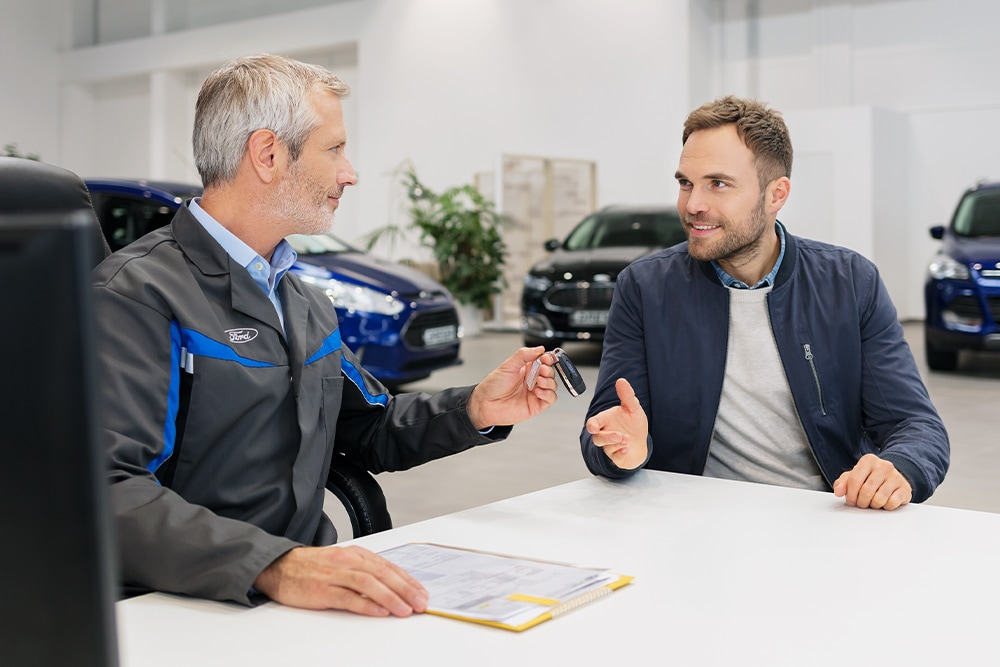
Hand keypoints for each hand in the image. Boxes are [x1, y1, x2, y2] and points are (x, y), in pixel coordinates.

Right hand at [253, 545, 427, 615]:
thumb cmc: (313, 567)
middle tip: (421, 603)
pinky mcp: (322, 590)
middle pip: (383, 574)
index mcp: (356, 554)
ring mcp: (335, 575)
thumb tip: (392, 587)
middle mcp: (348, 561)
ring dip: (390, 597)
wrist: (279, 567)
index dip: (408, 580)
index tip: (422, 592)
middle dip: (405, 589)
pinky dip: (366, 604)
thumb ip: (365, 571)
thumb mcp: (342, 562)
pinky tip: (379, 611)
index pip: (388, 567)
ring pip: (369, 584)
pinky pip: (348, 597)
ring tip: (405, 609)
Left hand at [466, 347, 557, 429]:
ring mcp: (535, 392)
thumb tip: (539, 348)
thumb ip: (523, 355)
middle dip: (549, 370)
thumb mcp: (508, 366)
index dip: (547, 358)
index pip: (544, 360)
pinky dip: (548, 393)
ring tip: (539, 380)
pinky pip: (551, 398)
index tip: (546, 357)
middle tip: (542, 369)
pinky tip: (538, 391)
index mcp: (526, 368)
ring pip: (553, 385)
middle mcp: (532, 380)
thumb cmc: (492, 386)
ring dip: (549, 381)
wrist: (485, 404)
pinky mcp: (536, 404)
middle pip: (550, 372)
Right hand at [585, 378, 647, 469]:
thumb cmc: (633, 424)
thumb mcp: (633, 408)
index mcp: (605, 421)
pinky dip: (620, 453)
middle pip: (597, 438)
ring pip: (606, 448)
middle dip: (607, 437)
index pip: (592, 424)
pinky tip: (627, 449)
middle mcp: (605, 434)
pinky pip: (615, 458)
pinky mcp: (617, 457)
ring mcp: (610, 447)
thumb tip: (621, 381)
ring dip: (616, 444)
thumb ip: (626, 395)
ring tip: (627, 439)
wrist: (642, 441)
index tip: (594, 428)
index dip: (591, 426)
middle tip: (619, 435)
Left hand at [833, 453, 911, 510]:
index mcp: (868, 460)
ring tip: (873, 501)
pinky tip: (885, 501)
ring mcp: (896, 476)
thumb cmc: (870, 478)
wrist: (893, 478)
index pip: (854, 480)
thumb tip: (839, 491)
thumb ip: (842, 483)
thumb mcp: (853, 477)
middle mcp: (884, 466)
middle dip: (861, 502)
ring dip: (873, 505)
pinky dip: (886, 507)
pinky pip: (892, 504)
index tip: (851, 500)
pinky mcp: (905, 488)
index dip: (850, 495)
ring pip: (879, 499)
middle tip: (862, 503)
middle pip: (866, 491)